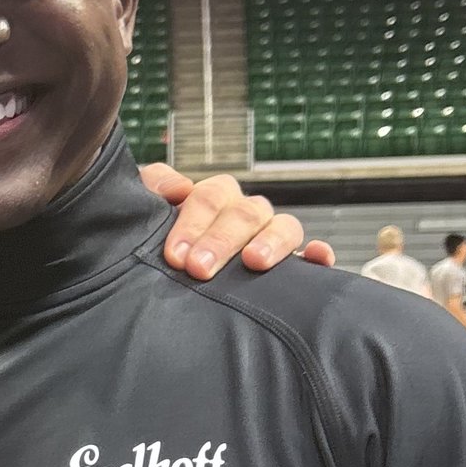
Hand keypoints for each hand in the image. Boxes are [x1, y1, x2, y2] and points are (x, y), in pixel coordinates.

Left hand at [138, 164, 334, 276]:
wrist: (165, 279)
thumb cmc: (159, 244)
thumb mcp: (147, 213)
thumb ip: (153, 187)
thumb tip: (180, 188)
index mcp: (214, 199)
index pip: (210, 198)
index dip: (193, 222)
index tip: (175, 255)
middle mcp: (246, 215)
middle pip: (244, 213)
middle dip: (221, 240)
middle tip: (198, 268)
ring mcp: (272, 238)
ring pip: (284, 226)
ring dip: (270, 241)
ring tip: (254, 262)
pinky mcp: (294, 267)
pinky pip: (314, 256)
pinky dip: (319, 254)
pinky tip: (318, 257)